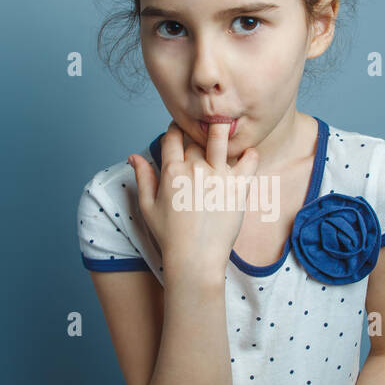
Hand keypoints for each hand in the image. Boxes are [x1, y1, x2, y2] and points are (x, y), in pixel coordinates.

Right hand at [128, 121, 258, 275]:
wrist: (196, 258)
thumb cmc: (170, 235)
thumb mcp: (148, 206)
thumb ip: (143, 178)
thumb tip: (133, 156)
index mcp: (172, 171)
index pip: (173, 136)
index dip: (176, 129)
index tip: (181, 130)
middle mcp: (195, 169)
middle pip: (197, 139)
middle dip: (198, 135)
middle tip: (204, 136)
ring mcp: (219, 177)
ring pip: (221, 139)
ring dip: (222, 130)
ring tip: (226, 126)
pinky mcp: (239, 187)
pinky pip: (250, 160)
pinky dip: (250, 153)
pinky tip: (247, 154)